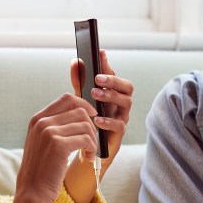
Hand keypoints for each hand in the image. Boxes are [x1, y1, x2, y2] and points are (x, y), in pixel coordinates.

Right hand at [16, 93, 97, 202]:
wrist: (33, 191)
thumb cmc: (41, 169)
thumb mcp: (41, 142)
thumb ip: (54, 126)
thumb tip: (80, 113)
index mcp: (37, 119)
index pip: (66, 98)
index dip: (83, 104)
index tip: (92, 116)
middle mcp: (42, 122)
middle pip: (79, 110)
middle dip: (91, 125)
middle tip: (91, 141)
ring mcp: (49, 132)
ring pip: (85, 125)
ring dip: (93, 139)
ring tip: (89, 152)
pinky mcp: (59, 145)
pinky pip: (86, 139)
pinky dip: (92, 148)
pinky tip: (88, 158)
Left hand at [69, 50, 132, 170]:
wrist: (87, 149)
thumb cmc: (86, 121)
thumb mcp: (81, 99)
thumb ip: (79, 82)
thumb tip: (75, 61)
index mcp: (113, 93)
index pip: (114, 75)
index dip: (108, 64)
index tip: (99, 53)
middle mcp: (120, 103)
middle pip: (127, 86)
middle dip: (113, 80)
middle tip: (98, 78)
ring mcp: (122, 117)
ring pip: (127, 102)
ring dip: (111, 96)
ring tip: (95, 94)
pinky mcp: (119, 133)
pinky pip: (120, 124)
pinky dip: (108, 120)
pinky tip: (97, 119)